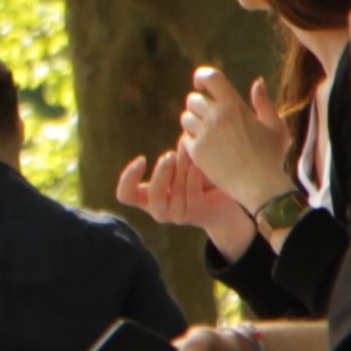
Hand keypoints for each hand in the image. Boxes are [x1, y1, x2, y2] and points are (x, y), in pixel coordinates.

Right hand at [115, 147, 246, 245]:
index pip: (125, 195)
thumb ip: (178, 158)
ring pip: (175, 191)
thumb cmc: (199, 181)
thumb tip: (184, 135)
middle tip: (170, 154)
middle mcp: (159, 209)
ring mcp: (176, 215)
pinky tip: (199, 164)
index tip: (142, 159)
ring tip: (190, 151)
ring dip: (182, 168)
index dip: (128, 178)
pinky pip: (191, 193)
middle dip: (162, 172)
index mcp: (148, 198)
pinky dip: (193, 176)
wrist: (225, 203)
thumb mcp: (182, 168)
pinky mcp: (195, 214)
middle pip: (153, 193)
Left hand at [177, 59, 296, 215]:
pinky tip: (206, 149)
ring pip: (185, 119)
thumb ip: (264, 103)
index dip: (202, 77)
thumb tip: (257, 82)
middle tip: (208, 117)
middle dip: (199, 106)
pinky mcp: (196, 152)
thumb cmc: (271, 156)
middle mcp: (216, 116)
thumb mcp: (275, 127)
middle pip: (193, 100)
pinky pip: (185, 139)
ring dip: (194, 124)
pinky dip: (192, 142)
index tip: (200, 84)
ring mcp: (204, 134)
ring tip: (208, 134)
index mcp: (234, 105)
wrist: (260, 185)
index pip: (210, 77)